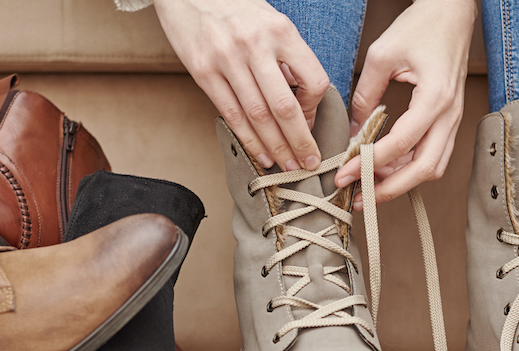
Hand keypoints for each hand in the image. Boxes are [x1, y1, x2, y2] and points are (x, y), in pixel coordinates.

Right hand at [153, 0, 328, 170]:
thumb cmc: (235, 9)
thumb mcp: (271, 23)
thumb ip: (288, 59)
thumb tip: (302, 104)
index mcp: (281, 31)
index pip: (313, 80)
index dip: (315, 109)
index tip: (311, 123)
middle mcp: (255, 44)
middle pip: (284, 107)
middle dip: (299, 142)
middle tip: (308, 164)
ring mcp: (227, 59)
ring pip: (258, 116)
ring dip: (275, 147)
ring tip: (286, 166)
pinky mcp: (203, 71)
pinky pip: (231, 114)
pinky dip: (248, 139)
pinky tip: (260, 154)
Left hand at [334, 0, 475, 209]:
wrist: (452, 12)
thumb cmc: (422, 26)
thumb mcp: (381, 55)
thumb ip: (365, 95)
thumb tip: (354, 131)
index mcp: (435, 98)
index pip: (401, 145)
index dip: (369, 165)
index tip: (344, 174)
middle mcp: (449, 114)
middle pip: (424, 170)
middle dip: (389, 190)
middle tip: (358, 198)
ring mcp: (453, 119)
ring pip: (432, 168)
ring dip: (400, 183)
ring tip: (368, 187)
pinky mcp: (449, 120)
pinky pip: (433, 155)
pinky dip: (409, 168)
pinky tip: (385, 168)